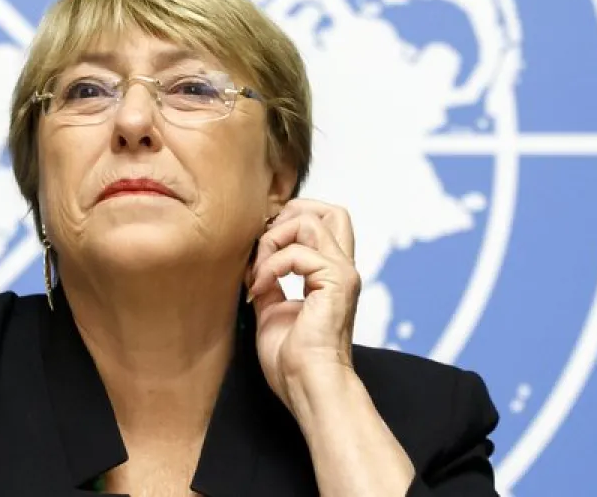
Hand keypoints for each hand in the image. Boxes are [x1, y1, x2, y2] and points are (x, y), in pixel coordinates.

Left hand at [247, 198, 361, 414]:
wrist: (308, 387)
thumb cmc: (294, 361)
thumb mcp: (272, 309)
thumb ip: (270, 281)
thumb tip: (254, 262)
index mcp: (330, 275)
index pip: (323, 222)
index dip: (288, 222)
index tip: (259, 250)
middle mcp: (342, 269)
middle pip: (329, 210)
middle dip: (289, 216)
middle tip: (263, 246)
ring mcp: (342, 274)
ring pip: (311, 221)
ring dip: (274, 240)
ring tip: (258, 272)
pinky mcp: (336, 283)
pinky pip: (298, 252)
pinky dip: (272, 265)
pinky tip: (260, 288)